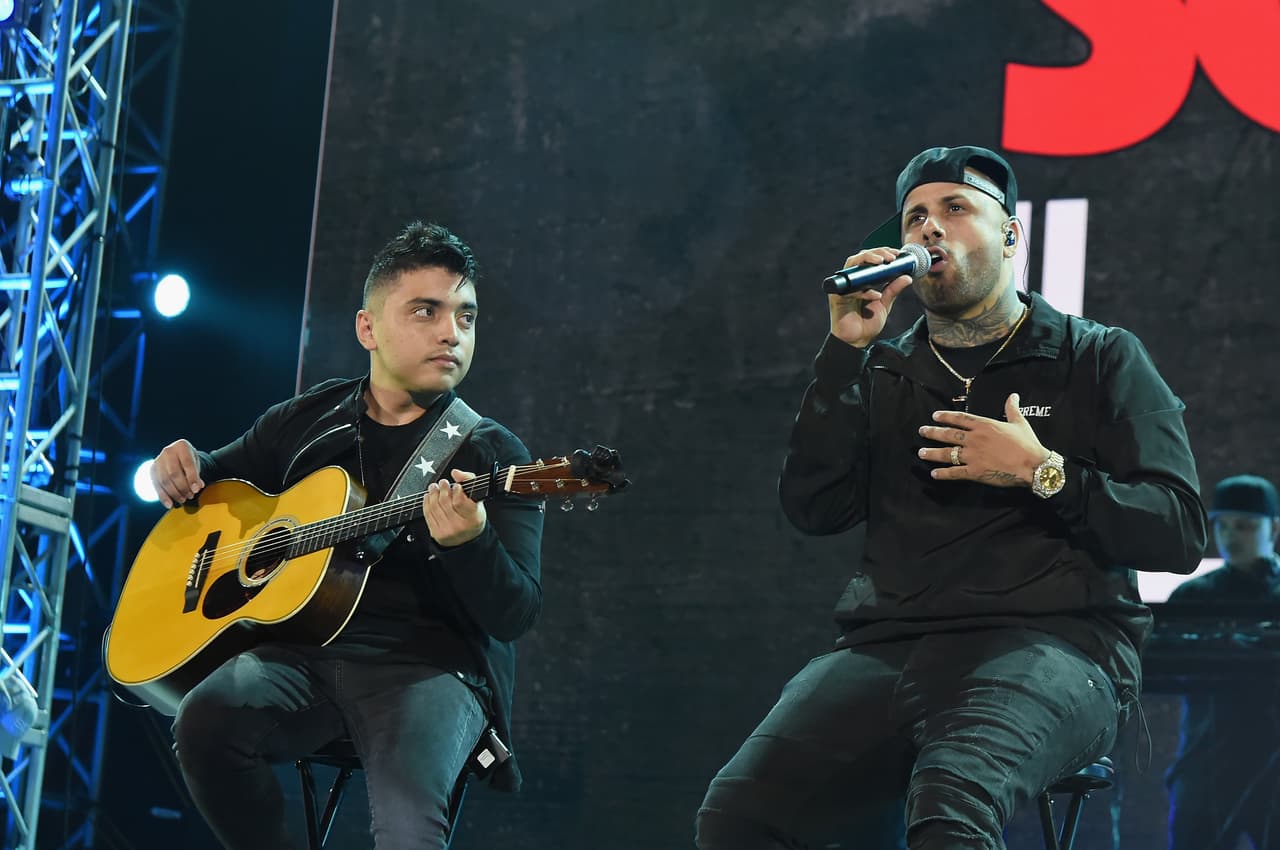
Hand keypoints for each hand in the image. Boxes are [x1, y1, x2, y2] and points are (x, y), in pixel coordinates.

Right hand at [150, 439, 203, 507]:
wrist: (177, 454)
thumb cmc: (188, 459)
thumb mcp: (196, 462)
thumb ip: (197, 473)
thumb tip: (198, 486)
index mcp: (181, 446)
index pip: (187, 464)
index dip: (192, 478)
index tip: (197, 489)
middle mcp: (168, 451)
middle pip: (174, 474)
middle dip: (183, 488)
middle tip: (190, 496)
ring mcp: (158, 460)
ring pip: (165, 481)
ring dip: (174, 493)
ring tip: (183, 499)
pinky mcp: (152, 470)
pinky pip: (156, 485)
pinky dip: (163, 496)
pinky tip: (169, 504)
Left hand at [422, 469, 486, 546]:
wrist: (467, 539)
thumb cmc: (472, 515)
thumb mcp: (477, 498)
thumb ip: (469, 480)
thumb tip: (456, 472)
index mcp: (474, 518)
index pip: (460, 502)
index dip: (456, 491)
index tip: (456, 485)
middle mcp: (460, 526)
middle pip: (445, 503)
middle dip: (442, 489)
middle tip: (442, 482)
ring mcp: (447, 531)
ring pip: (435, 507)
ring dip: (433, 494)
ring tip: (434, 487)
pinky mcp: (437, 534)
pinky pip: (428, 514)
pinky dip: (427, 503)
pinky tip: (429, 496)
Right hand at [829, 247, 914, 347]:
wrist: (857, 341)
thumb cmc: (867, 323)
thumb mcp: (885, 303)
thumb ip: (893, 289)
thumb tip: (908, 276)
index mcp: (861, 280)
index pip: (869, 259)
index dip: (882, 252)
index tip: (896, 253)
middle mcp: (851, 281)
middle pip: (860, 257)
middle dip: (876, 253)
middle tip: (890, 257)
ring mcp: (843, 288)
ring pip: (851, 265)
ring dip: (867, 260)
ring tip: (882, 262)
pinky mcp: (837, 298)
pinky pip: (850, 290)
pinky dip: (864, 292)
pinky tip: (876, 295)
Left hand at [916, 394, 1049, 486]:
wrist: (1033, 465)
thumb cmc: (1027, 444)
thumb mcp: (1019, 422)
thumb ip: (1011, 408)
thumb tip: (1013, 395)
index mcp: (984, 425)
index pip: (960, 418)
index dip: (946, 417)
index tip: (934, 416)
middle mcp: (975, 439)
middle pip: (949, 434)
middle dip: (933, 432)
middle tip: (922, 431)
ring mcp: (973, 456)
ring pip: (947, 453)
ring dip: (932, 453)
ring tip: (921, 452)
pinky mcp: (975, 472)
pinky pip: (955, 472)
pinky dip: (943, 474)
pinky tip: (934, 474)